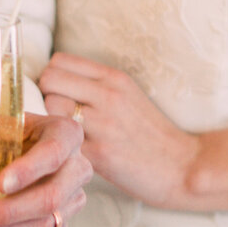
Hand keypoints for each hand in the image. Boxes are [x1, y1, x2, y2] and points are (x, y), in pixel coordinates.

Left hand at [40, 52, 199, 209]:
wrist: (182, 166)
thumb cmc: (150, 133)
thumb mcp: (128, 94)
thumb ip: (95, 85)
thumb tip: (56, 81)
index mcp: (114, 78)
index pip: (59, 60)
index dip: (52, 77)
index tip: (58, 94)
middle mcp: (107, 95)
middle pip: (49, 79)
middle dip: (46, 97)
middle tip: (57, 116)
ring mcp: (103, 123)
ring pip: (51, 107)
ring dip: (50, 122)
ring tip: (63, 134)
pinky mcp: (98, 152)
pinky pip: (61, 139)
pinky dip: (58, 145)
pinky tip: (69, 152)